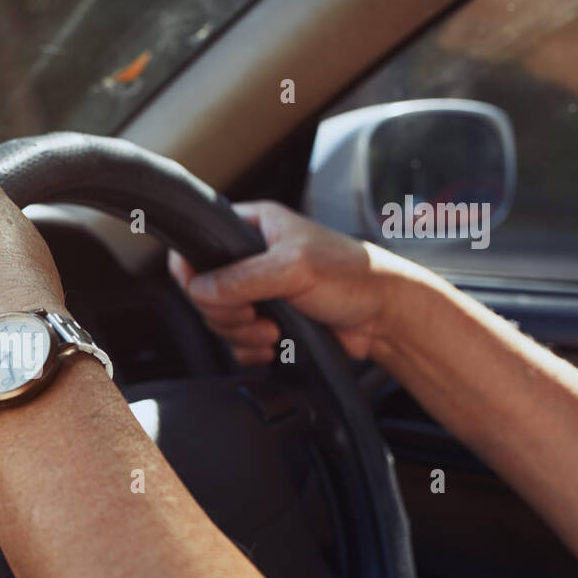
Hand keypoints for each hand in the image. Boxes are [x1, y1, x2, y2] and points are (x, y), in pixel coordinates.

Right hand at [168, 200, 418, 363]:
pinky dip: (250, 350)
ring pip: (219, 321)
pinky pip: (237, 343)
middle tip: (255, 314)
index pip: (198, 243)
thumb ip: (242, 277)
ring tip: (273, 331)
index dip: (192, 271)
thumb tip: (199, 290)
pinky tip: (273, 346)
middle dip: (226, 312)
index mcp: (253, 227)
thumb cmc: (353, 275)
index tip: (204, 291)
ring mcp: (257, 293)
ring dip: (242, 334)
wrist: (385, 316)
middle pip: (204, 292)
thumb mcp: (294, 267)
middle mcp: (250, 258)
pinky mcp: (266, 323)